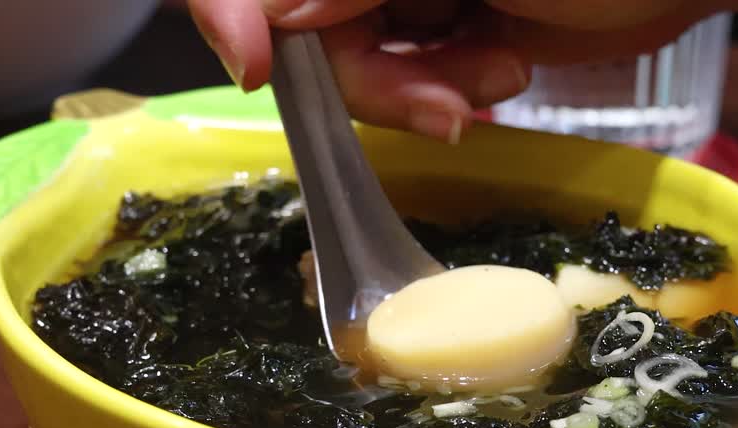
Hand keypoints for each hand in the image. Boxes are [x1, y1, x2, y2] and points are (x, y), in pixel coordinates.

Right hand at [187, 1, 712, 142]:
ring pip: (355, 60)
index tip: (258, 68)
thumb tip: (281, 20)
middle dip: (369, 76)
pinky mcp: (450, 23)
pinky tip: (502, 73)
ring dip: (416, 91)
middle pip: (306, 24)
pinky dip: (447, 91)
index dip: (236, 10)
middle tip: (441, 107)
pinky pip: (409, 77)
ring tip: (493, 79)